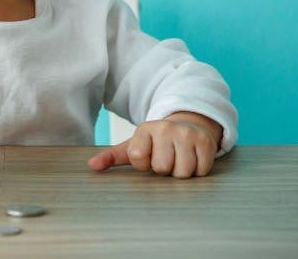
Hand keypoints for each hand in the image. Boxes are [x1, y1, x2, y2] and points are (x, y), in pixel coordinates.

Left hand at [87, 112, 222, 178]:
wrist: (188, 124)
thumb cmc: (157, 142)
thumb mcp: (133, 146)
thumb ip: (112, 156)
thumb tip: (91, 165)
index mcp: (144, 129)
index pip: (138, 157)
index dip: (143, 163)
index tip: (148, 156)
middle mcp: (165, 129)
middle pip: (162, 168)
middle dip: (164, 168)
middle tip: (166, 157)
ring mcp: (187, 134)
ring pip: (182, 172)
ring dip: (181, 171)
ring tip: (178, 158)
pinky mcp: (206, 142)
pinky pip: (200, 170)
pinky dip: (197, 170)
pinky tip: (192, 157)